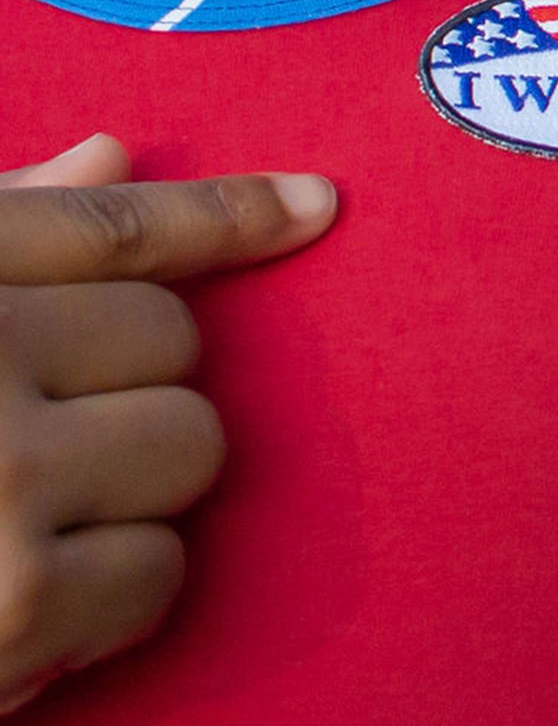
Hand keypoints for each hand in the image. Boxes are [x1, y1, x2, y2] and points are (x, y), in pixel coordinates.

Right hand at [0, 134, 336, 711]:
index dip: (232, 211)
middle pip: (178, 343)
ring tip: (34, 510)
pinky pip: (163, 571)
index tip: (318, 203)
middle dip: (137, 383)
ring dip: (138, 482)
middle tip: (51, 425)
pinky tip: (32, 592)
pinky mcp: (15, 613)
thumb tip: (112, 154)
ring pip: (193, 448)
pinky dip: (119, 587)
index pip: (118, 227)